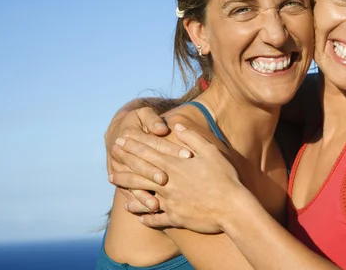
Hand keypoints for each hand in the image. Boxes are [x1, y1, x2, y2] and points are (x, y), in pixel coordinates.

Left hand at [111, 124, 244, 233]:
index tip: (121, 139)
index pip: (148, 152)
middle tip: (112, 155)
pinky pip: (156, 219)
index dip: (133, 145)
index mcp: (175, 166)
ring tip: (114, 183)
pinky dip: (145, 217)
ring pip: (142, 194)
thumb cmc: (225, 178)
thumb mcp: (211, 152)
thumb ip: (192, 138)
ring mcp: (170, 202)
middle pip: (139, 171)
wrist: (233, 208)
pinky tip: (137, 216)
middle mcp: (168, 184)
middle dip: (124, 161)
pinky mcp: (176, 218)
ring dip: (127, 188)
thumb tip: (176, 126)